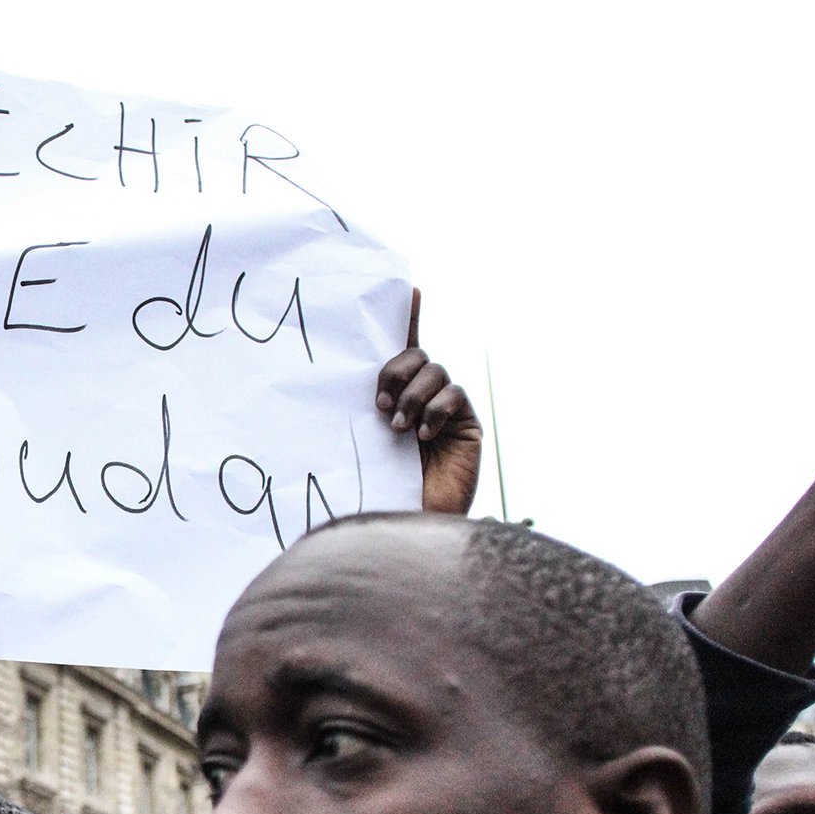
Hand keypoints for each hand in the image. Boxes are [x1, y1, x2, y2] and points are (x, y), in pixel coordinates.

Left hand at [375, 288, 481, 514]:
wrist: (408, 525)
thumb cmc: (377, 488)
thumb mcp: (361, 444)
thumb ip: (362, 413)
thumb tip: (348, 388)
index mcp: (394, 397)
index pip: (401, 349)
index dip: (407, 317)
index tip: (410, 288)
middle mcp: (421, 398)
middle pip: (416, 355)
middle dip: (396, 371)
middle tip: (380, 404)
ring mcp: (446, 410)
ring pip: (434, 371)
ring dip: (413, 395)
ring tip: (398, 428)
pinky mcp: (466, 425)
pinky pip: (454, 395)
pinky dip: (436, 409)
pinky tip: (423, 436)